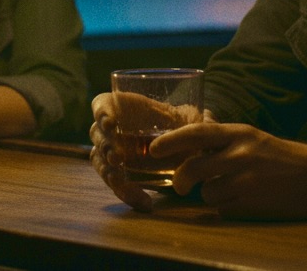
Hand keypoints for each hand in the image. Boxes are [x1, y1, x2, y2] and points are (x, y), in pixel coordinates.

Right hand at [88, 91, 213, 211]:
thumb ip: (197, 118)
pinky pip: (116, 184)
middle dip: (105, 148)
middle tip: (118, 158)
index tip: (111, 123)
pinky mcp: (120, 174)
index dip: (101, 113)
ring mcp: (113, 152)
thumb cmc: (180, 125)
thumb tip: (209, 120)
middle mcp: (113, 130)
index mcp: (122, 108)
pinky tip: (144, 202)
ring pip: (100, 162)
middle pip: (97, 136)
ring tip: (122, 183)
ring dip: (108, 172)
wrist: (184, 147)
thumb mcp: (189, 118)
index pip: (100, 105)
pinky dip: (126, 194)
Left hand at [157, 123, 306, 219]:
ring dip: (209, 193)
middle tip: (180, 185)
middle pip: (194, 168)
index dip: (172, 141)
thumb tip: (192, 135)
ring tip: (227, 188)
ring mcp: (246, 181)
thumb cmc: (280, 155)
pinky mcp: (251, 204)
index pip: (198, 133)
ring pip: (207, 192)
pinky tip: (240, 199)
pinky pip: (222, 208)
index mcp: (240, 133)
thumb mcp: (252, 136)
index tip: (154, 149)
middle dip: (181, 179)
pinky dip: (224, 206)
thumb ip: (223, 138)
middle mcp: (240, 155)